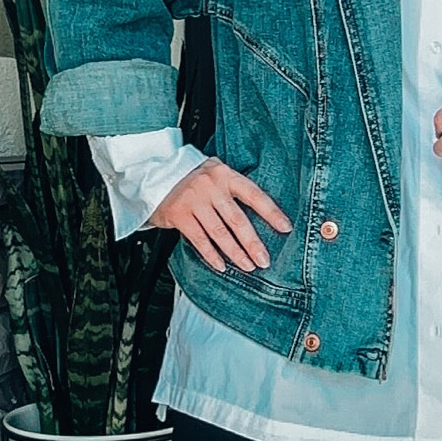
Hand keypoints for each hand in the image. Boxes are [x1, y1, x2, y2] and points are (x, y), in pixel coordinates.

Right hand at [148, 157, 291, 271]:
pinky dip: (212, 255)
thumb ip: (234, 190)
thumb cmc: (193, 178)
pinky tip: (222, 266)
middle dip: (253, 243)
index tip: (285, 228)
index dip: (271, 212)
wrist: (156, 174)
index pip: (254, 195)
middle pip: (238, 220)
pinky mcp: (179, 215)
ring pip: (220, 233)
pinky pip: (200, 240)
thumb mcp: (215, 174)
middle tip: (264, 260)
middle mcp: (210, 186)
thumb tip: (263, 216)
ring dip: (236, 253)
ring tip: (248, 266)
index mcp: (225, 175)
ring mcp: (194, 201)